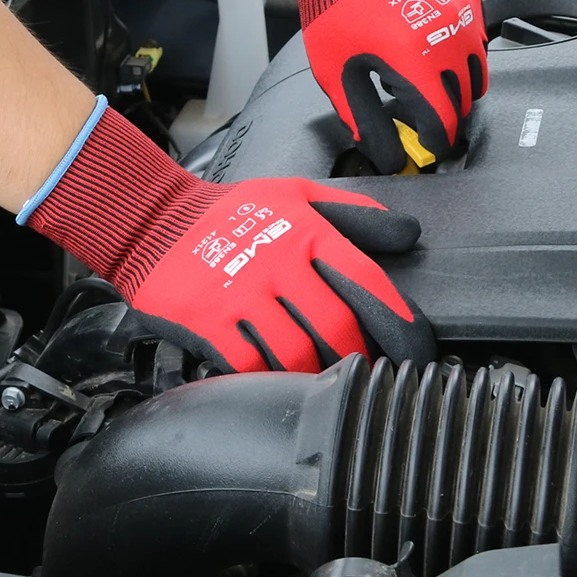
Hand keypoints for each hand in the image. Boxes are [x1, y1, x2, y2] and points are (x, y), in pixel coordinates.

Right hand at [27, 106, 435, 372]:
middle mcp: (278, 265)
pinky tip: (280, 382)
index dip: (400, 323)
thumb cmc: (234, 212)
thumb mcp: (298, 195)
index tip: (418, 353)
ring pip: (296, 354)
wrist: (157, 222)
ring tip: (330, 380)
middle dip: (360, 357)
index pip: (367, 282)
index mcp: (307, 234)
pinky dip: (269, 380)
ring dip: (318, 374)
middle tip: (372, 374)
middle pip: (337, 327)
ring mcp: (241, 296)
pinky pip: (248, 365)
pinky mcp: (208, 322)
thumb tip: (409, 233)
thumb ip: (355, 213)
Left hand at [306, 0, 487, 173]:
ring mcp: (463, 15)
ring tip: (428, 86)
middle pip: (465, 100)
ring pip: (478, 73)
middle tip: (421, 115)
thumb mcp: (337, 71)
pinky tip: (432, 52)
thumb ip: (363, 119)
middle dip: (446, 115)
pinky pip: (477, 41)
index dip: (439, 142)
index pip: (445, 120)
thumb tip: (387, 152)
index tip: (432, 147)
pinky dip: (461, 56)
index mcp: (414, 61)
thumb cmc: (337, 4)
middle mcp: (448, 38)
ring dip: (458, 88)